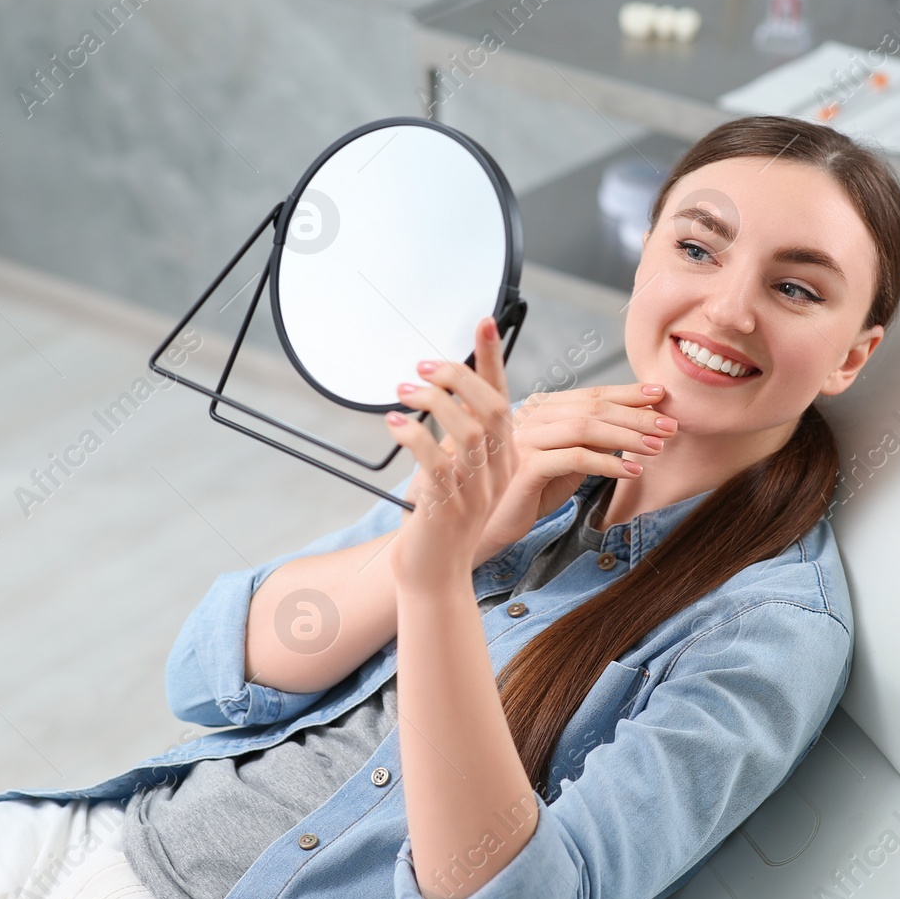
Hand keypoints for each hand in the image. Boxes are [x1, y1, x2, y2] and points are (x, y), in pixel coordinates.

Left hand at [384, 316, 516, 591]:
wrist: (433, 576)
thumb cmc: (441, 521)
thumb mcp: (457, 472)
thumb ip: (458, 438)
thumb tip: (438, 390)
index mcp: (504, 458)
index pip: (503, 398)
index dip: (493, 359)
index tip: (484, 322)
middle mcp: (497, 471)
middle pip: (490, 408)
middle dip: (456, 376)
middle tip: (421, 366)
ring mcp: (476, 491)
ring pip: (467, 430)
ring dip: (432, 401)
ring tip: (401, 391)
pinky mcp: (449, 507)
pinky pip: (436, 461)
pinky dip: (414, 434)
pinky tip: (395, 422)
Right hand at [468, 382, 676, 568]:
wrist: (490, 526)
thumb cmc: (528, 494)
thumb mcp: (566, 463)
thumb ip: (590, 442)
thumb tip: (633, 426)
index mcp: (539, 410)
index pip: (589, 394)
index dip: (626, 392)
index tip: (660, 394)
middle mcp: (529, 416)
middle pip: (591, 406)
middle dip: (635, 414)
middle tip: (670, 423)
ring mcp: (525, 439)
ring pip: (586, 427)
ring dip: (628, 436)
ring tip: (658, 447)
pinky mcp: (526, 467)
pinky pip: (576, 458)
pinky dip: (609, 463)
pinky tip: (632, 470)